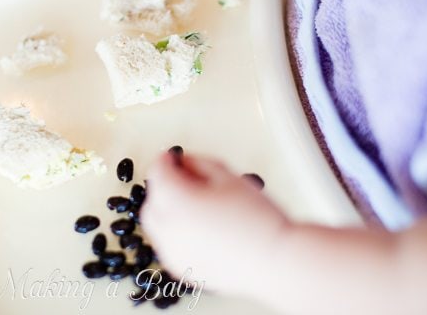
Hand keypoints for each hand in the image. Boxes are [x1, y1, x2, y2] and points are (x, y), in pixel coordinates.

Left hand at [141, 152, 291, 296]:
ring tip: (192, 204)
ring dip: (165, 210)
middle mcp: (168, 229)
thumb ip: (199, 163)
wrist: (275, 260)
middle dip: (162, 186)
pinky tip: (196, 228)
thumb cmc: (257, 219)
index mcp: (177, 201)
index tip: (172, 156)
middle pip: (151, 200)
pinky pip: (167, 245)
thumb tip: (185, 163)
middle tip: (183, 178)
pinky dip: (173, 233)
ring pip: (155, 225)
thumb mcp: (228, 177)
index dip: (165, 160)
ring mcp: (172, 252)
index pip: (158, 173)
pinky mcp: (181, 269)